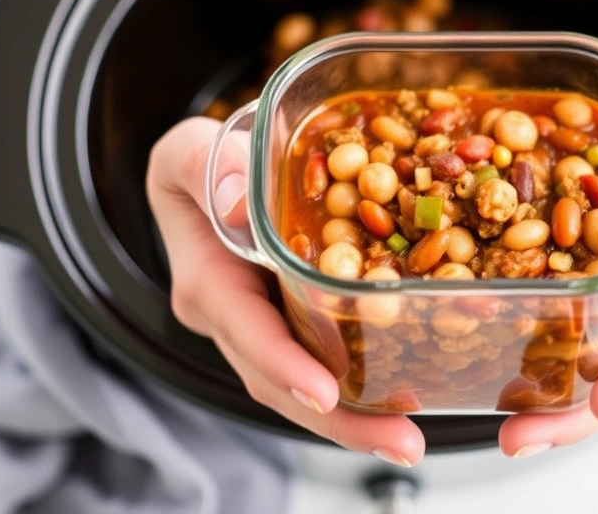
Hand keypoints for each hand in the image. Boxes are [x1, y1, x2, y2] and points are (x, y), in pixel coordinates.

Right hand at [146, 117, 425, 467]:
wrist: (204, 186)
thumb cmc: (197, 169)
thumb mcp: (189, 152)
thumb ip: (209, 165)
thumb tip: (236, 200)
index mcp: (207, 283)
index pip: (246, 331)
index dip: (283, 364)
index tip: (324, 392)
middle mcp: (233, 323)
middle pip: (280, 383)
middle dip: (337, 420)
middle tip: (401, 444)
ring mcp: (263, 334)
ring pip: (302, 390)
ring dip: (355, 422)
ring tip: (409, 441)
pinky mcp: (292, 332)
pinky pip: (323, 368)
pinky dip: (359, 394)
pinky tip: (402, 406)